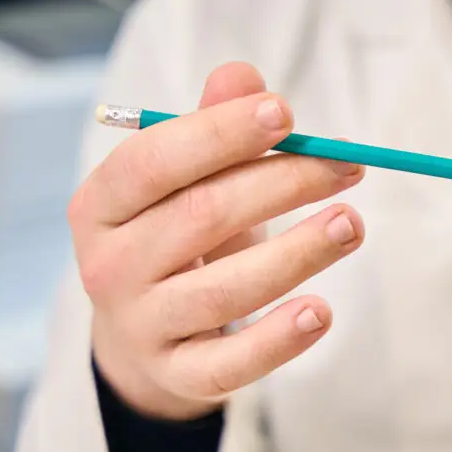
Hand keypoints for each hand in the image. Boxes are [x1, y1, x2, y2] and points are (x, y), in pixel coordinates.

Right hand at [69, 63, 365, 419]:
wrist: (145, 343)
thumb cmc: (179, 244)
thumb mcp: (185, 186)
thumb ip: (210, 129)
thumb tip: (244, 76)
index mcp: (101, 205)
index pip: (155, 161)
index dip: (220, 133)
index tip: (286, 113)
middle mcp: (109, 266)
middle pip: (201, 217)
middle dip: (282, 184)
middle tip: (347, 167)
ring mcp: (141, 326)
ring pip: (226, 289)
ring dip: (298, 254)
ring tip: (350, 224)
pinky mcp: (178, 376)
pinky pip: (231, 363)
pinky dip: (279, 339)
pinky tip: (321, 312)